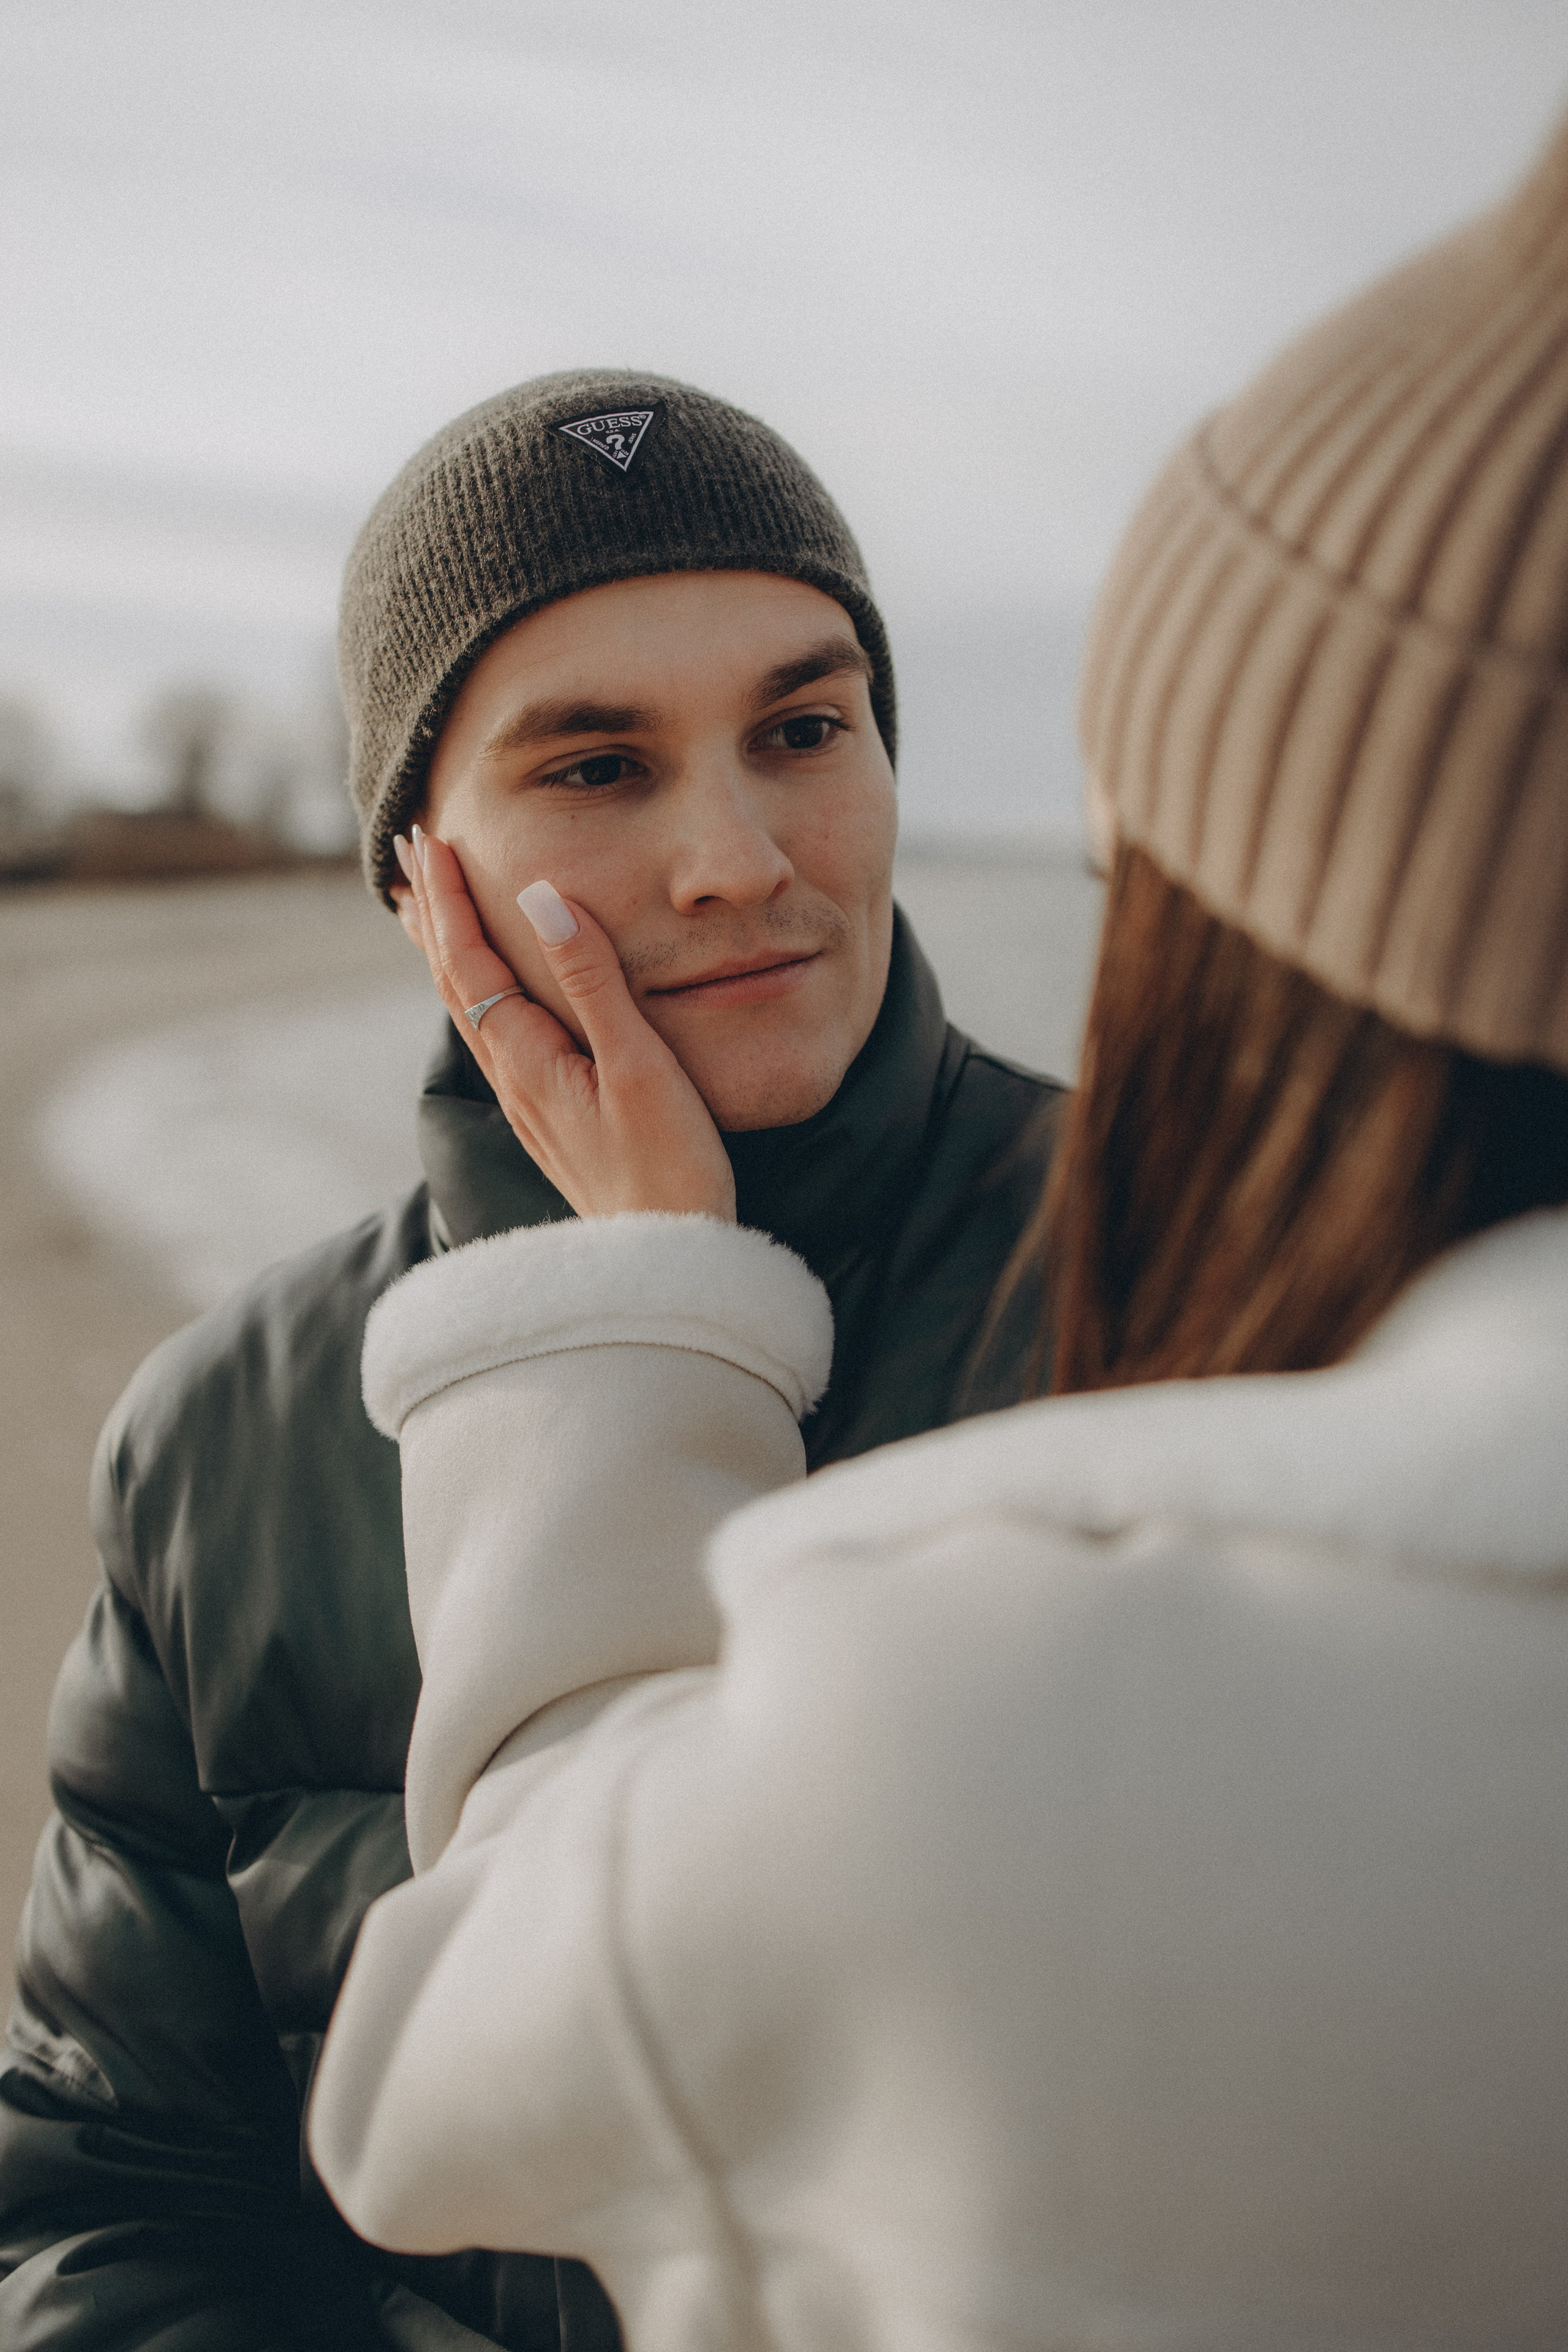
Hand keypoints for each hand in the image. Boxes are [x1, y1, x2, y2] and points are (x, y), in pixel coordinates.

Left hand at [396, 826, 735, 1222]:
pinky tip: (484, 987)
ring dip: (444, 948)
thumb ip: (592, 981)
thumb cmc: (668, 1169)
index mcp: (528, 1059)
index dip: (448, 898)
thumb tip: (544, 897)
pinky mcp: (550, 1117)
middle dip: (432, 911)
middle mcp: (515, 1078)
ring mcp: (529, 1101)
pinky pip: (493, 1033)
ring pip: (468, 1007)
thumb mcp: (638, 1067)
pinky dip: (474, 989)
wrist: (666, 1263)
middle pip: (453, 979)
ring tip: (422, 904)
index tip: (430, 839)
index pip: (469, 960)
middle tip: (411, 848)